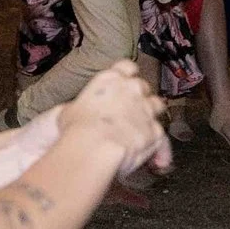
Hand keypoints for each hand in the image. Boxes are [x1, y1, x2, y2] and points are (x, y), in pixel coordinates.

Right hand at [57, 61, 171, 177]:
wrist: (94, 145)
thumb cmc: (77, 129)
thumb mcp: (67, 112)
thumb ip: (77, 108)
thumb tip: (70, 115)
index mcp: (110, 79)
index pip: (126, 67)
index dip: (127, 76)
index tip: (125, 83)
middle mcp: (132, 90)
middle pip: (143, 87)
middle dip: (139, 98)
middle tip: (130, 112)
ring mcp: (146, 109)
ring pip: (157, 107)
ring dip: (151, 117)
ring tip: (141, 132)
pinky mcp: (156, 131)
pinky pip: (162, 137)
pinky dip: (160, 149)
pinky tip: (156, 161)